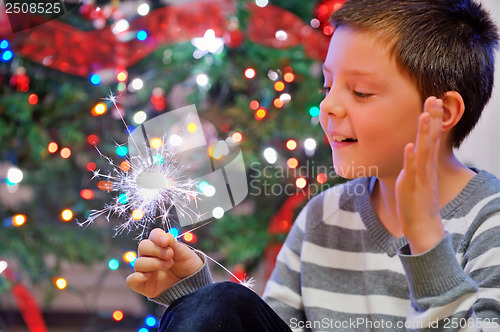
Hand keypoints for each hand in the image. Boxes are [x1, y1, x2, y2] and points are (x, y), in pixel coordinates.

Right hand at [126, 228, 202, 297]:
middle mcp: (150, 255)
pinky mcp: (143, 284)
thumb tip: (167, 237)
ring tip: (168, 265)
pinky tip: (148, 276)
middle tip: (170, 255)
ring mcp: (145, 270)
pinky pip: (131, 280)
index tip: (166, 242)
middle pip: (143, 246)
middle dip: (157, 250)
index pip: (153, 235)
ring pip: (138, 262)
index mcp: (160, 245)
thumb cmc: (188, 266)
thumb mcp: (186, 255)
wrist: (192, 285)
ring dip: (153, 263)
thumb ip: (176, 246)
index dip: (158, 236)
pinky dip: (136, 277)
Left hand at [395, 97, 445, 254]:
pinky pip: (412, 170)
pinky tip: (409, 146)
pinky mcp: (412, 186)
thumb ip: (418, 162)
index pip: (432, 136)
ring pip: (423, 150)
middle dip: (432, 118)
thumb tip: (414, 147)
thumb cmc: (418, 201)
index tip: (434, 99)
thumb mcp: (419, 177)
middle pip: (431, 138)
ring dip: (424, 132)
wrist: (423, 225)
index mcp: (428, 163)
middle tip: (434, 97)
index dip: (433, 118)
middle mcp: (426, 166)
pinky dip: (411, 158)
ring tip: (424, 115)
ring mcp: (420, 175)